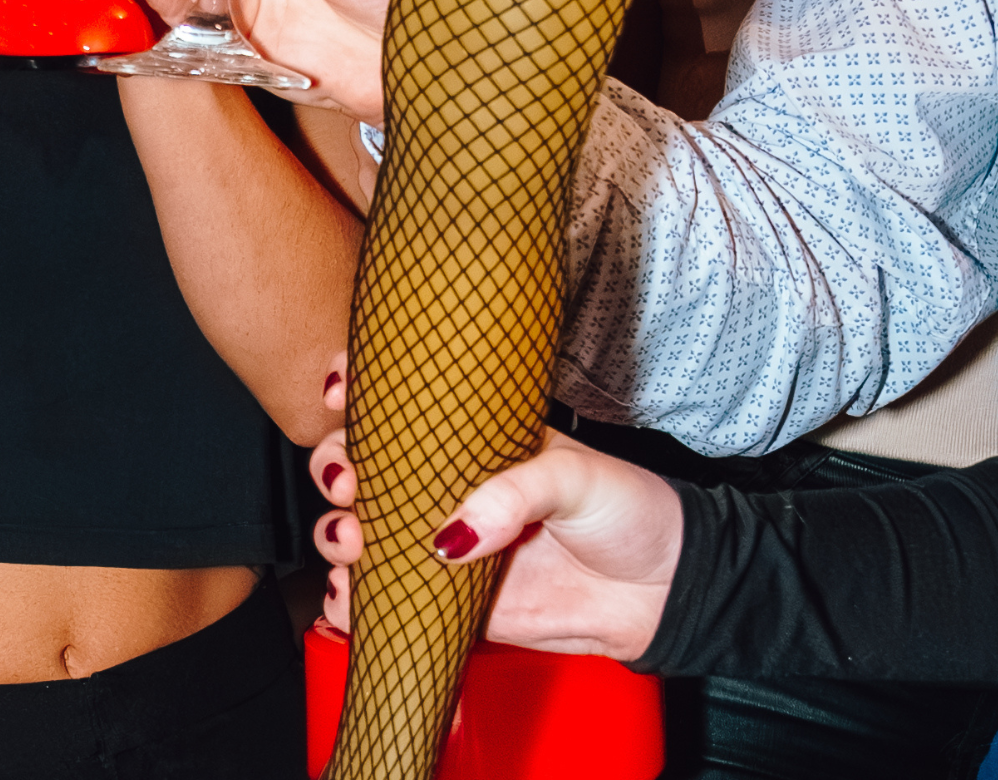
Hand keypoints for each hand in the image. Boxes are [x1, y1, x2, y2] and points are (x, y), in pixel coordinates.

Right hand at [307, 369, 683, 662]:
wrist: (662, 593)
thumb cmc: (629, 512)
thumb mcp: (577, 478)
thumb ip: (515, 494)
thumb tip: (451, 536)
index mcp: (476, 440)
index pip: (405, 407)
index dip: (357, 393)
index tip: (340, 392)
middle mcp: (450, 489)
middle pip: (364, 470)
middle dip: (335, 469)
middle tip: (349, 481)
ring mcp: (447, 546)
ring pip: (363, 535)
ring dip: (338, 534)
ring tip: (353, 538)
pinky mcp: (452, 605)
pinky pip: (389, 601)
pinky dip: (356, 601)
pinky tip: (352, 594)